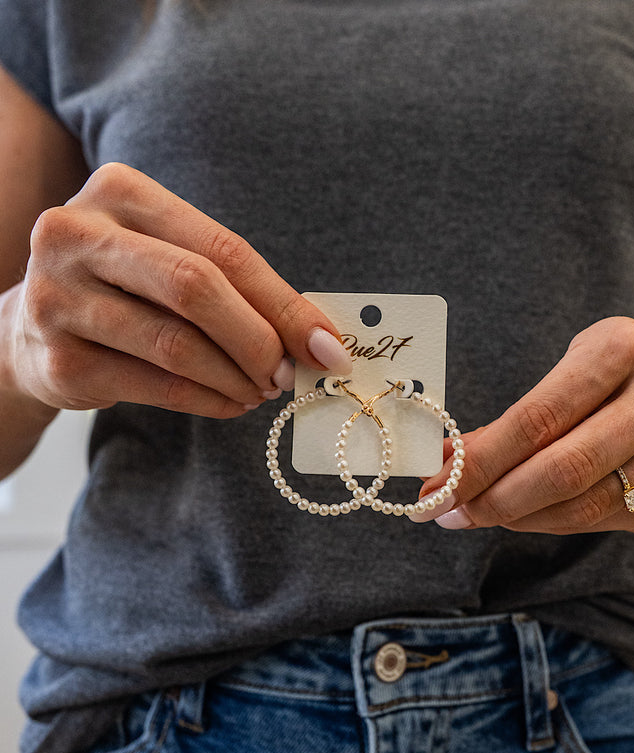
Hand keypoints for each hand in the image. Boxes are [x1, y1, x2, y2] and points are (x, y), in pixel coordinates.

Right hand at [3, 162, 350, 417]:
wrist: (29, 327)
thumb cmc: (123, 287)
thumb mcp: (168, 260)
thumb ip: (234, 286)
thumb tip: (317, 340)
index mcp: (120, 191)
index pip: (224, 250)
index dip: (284, 303)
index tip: (328, 346)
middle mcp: (77, 234)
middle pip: (197, 288)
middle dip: (259, 340)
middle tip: (287, 373)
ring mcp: (58, 297)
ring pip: (176, 344)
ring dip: (236, 377)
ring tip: (262, 390)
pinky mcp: (59, 358)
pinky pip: (156, 386)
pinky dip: (208, 401)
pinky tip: (231, 403)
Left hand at [413, 317, 633, 533]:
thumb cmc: (606, 386)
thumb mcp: (565, 375)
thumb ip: (512, 420)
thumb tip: (445, 463)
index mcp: (622, 349)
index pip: (538, 418)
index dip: (482, 459)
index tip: (436, 484)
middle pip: (562, 469)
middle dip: (494, 498)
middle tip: (449, 511)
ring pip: (581, 505)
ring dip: (517, 518)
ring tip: (477, 514)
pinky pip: (600, 522)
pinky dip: (549, 524)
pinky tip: (522, 516)